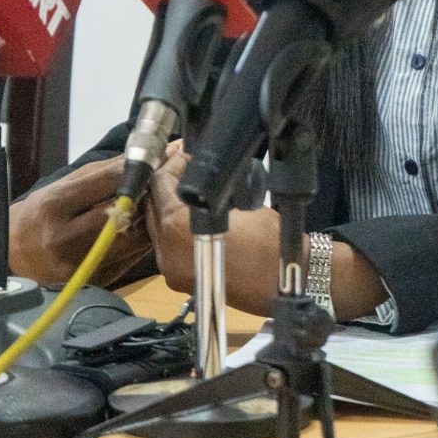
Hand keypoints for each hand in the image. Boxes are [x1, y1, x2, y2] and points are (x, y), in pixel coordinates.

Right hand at [8, 156, 152, 288]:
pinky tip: (144, 228)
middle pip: (123, 214)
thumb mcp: (62, 186)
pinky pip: (131, 260)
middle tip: (162, 184)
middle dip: (147, 197)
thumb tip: (145, 157)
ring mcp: (79, 266)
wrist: (14, 257)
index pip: (106, 182)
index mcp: (54, 206)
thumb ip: (103, 172)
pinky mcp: (93, 284)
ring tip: (156, 205)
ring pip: (134, 240)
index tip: (154, 161)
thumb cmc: (39, 215)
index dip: (136, 170)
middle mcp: (65, 238)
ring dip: (150, 220)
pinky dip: (141, 242)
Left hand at [145, 143, 388, 318]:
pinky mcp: (180, 281)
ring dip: (171, 206)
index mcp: (176, 227)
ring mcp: (171, 270)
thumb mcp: (234, 199)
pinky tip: (195, 217)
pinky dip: (177, 230)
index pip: (158, 183)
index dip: (173, 164)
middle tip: (188, 168)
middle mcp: (166, 251)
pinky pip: (169, 247)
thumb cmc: (266, 237)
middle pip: (153, 206)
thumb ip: (203, 188)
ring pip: (158, 227)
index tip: (189, 156)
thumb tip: (191, 174)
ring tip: (193, 191)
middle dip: (169, 184)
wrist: (284, 279)